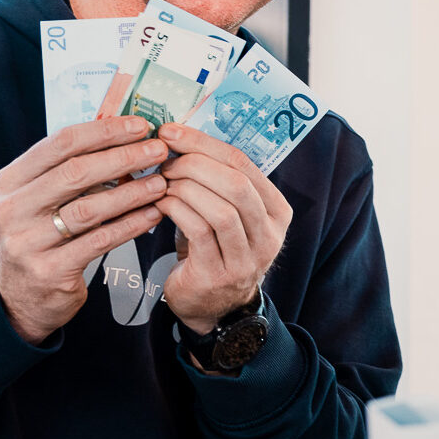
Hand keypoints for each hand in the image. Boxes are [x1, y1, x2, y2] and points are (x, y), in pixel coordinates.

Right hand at [0, 117, 168, 344]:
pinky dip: (130, 225)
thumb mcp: (44, 198)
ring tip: (161, 183)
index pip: (61, 143)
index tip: (140, 126)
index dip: (104, 131)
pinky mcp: (49, 270)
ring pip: (89, 208)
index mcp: (12, 180)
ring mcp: (27, 241)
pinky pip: (99, 241)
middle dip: (123, 158)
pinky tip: (153, 215)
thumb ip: (75, 170)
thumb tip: (128, 135)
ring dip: (132, 193)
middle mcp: (13, 208)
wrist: (22, 297)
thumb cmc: (44, 235)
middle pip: (76, 172)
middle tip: (159, 151)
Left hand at [153, 123, 291, 333]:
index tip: (172, 132)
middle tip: (164, 159)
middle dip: (195, 164)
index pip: (245, 165)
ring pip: (221, 209)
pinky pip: (199, 233)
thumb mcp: (229, 215)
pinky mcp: (219, 275)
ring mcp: (248, 258)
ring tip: (161, 182)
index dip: (205, 144)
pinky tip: (160, 203)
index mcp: (277, 211)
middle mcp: (270, 235)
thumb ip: (218, 183)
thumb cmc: (215, 249)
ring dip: (184, 189)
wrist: (213, 307)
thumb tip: (178, 138)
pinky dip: (176, 211)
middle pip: (237, 184)